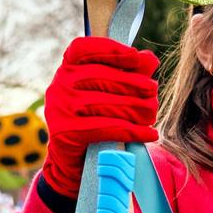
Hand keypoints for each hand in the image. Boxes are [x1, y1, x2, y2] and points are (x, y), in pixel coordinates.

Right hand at [40, 38, 160, 197]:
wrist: (74, 163)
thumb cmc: (95, 121)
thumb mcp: (110, 94)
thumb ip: (128, 74)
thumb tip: (150, 59)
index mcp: (66, 69)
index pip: (82, 49)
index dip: (110, 49)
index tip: (136, 57)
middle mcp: (59, 86)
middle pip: (101, 77)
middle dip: (133, 84)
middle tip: (153, 92)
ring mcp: (60, 109)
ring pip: (106, 104)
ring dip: (135, 109)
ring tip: (151, 114)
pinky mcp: (66, 133)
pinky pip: (106, 128)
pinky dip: (133, 131)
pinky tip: (150, 134)